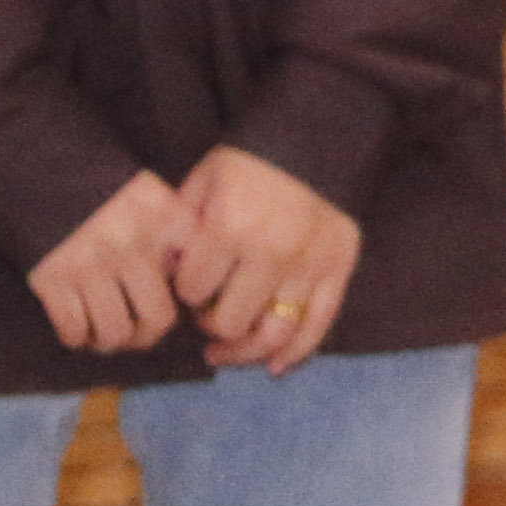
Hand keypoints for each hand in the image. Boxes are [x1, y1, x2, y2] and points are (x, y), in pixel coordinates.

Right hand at [25, 170, 195, 354]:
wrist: (40, 166)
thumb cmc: (103, 187)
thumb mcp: (151, 194)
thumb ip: (176, 232)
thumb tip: (189, 286)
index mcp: (163, 217)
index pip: (196, 277)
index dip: (190, 300)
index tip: (176, 303)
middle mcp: (131, 242)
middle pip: (158, 318)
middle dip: (148, 334)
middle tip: (138, 331)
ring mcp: (91, 263)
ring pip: (116, 332)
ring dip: (111, 341)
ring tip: (105, 332)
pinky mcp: (53, 278)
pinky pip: (74, 330)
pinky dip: (77, 337)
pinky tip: (78, 328)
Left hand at [176, 144, 363, 375]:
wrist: (316, 137)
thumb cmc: (249, 162)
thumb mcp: (203, 180)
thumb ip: (181, 229)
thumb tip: (166, 280)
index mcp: (231, 227)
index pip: (194, 292)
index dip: (185, 295)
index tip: (189, 286)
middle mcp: (271, 251)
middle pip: (231, 322)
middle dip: (212, 323)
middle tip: (207, 313)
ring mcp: (309, 264)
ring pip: (274, 334)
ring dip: (245, 351)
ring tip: (225, 350)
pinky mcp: (339, 270)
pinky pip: (318, 326)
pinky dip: (296, 354)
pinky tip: (275, 368)